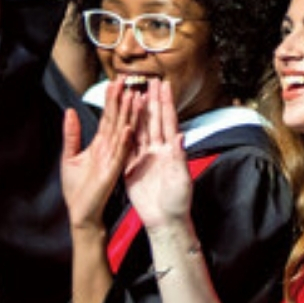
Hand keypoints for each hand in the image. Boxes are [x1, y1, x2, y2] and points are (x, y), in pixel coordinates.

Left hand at [60, 83, 139, 236]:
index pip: (108, 117)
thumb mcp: (70, 156)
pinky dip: (123, 141)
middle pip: (117, 120)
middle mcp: (110, 149)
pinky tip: (127, 128)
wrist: (81, 213)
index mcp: (101, 144)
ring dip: (129, 115)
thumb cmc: (77, 189)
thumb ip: (72, 134)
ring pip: (122, 133)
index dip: (112, 99)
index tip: (115, 82)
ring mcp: (113, 160)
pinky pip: (120, 154)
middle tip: (127, 80)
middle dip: (122, 100)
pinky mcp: (112, 172)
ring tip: (134, 97)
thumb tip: (69, 111)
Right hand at [126, 77, 193, 229]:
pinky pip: (127, 147)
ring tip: (133, 94)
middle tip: (149, 81)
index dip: (166, 102)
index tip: (165, 85)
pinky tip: (121, 119)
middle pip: (153, 120)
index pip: (168, 121)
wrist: (164, 221)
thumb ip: (180, 157)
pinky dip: (124, 132)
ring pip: (139, 130)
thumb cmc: (178, 201)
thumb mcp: (181, 178)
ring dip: (137, 112)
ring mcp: (144, 158)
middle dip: (151, 101)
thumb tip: (181, 136)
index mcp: (171, 150)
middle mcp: (158, 150)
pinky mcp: (131, 168)